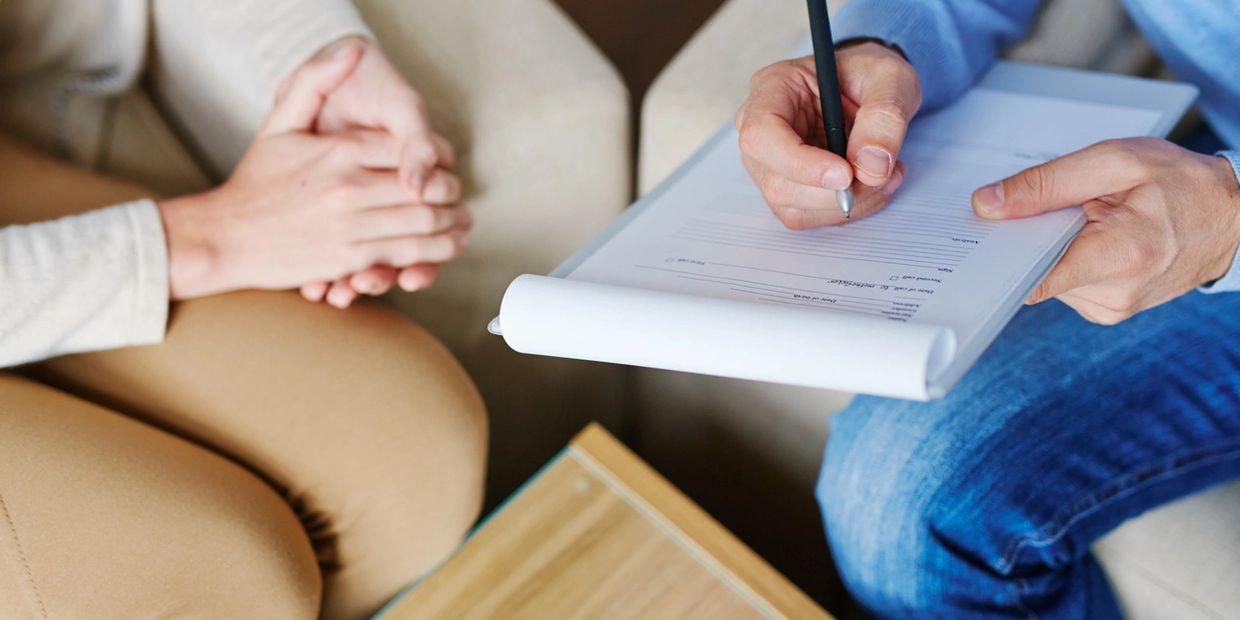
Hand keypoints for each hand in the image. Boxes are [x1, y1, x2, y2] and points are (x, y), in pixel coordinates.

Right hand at [157, 45, 469, 300]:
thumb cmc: (254, 183)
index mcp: (339, 150)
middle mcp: (349, 187)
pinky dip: (436, 252)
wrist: (224, 237)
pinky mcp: (351, 259)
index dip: (436, 155)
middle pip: (426, 186)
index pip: (409, 147)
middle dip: (451, 190)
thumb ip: (314, 83)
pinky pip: (407, 255)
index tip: (443, 161)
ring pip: (424, 222)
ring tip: (461, 220)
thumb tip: (350, 50)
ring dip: (452, 222)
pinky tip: (447, 246)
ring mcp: (352, 225)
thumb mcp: (278, 123)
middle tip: (458, 193)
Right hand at [736, 42, 919, 228]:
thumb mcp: (890, 77)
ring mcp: (768, 164)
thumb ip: (884, 116)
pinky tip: (872, 185)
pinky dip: (846, 209)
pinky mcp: (786, 188)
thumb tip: (870, 166)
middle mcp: (759, 129)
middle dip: (834, 191)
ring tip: (884, 175)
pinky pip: (808, 216)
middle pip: (777, 181)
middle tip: (880, 173)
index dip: (800, 163)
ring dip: (845, 203)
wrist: (870, 90)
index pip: (762, 135)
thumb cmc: (869, 76)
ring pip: (792, 206)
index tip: (845, 174)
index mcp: (772, 88)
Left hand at [972, 138, 1239, 323]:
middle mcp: (1111, 295)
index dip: (997, 257)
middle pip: (1032, 275)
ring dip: (1047, 249)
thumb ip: (1046, 183)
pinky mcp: (1107, 310)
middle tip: (1023, 209)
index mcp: (1117, 257)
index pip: (1028, 278)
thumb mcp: (1115, 162)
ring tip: (1071, 218)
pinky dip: (1063, 259)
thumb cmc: (1180, 182)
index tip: (974, 240)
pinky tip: (1081, 235)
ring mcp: (1110, 309)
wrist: (1232, 217)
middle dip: (1024, 241)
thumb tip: (986, 205)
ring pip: (1046, 280)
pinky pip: (1065, 284)